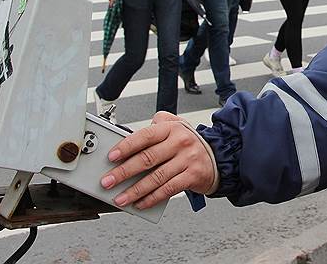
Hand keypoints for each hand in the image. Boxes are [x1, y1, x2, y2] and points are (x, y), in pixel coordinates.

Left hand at [101, 112, 217, 209]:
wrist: (217, 156)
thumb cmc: (189, 143)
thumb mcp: (176, 125)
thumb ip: (157, 123)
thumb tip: (133, 132)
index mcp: (171, 129)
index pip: (145, 136)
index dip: (126, 146)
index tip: (111, 157)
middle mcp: (180, 143)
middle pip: (147, 158)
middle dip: (123, 172)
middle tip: (108, 181)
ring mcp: (187, 160)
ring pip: (156, 178)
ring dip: (135, 190)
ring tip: (120, 198)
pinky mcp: (192, 176)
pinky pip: (168, 190)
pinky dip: (152, 198)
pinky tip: (140, 203)